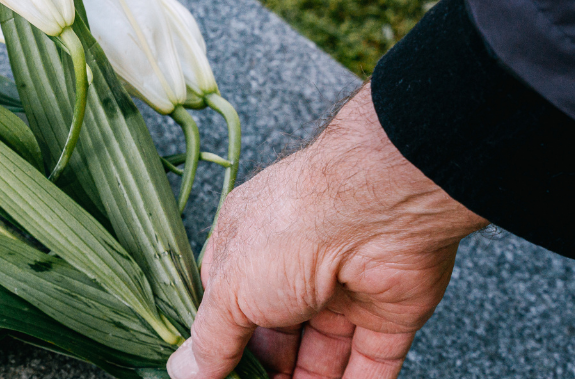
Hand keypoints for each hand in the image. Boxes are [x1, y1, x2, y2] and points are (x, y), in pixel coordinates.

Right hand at [168, 84, 487, 378]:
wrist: (378, 212)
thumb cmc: (293, 230)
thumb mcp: (229, 291)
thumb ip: (210, 338)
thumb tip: (186, 370)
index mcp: (248, 252)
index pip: (229, 310)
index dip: (221, 347)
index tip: (215, 377)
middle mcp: (294, 270)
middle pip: (275, 338)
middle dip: (264, 372)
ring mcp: (342, 292)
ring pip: (323, 355)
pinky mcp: (388, 314)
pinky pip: (372, 362)